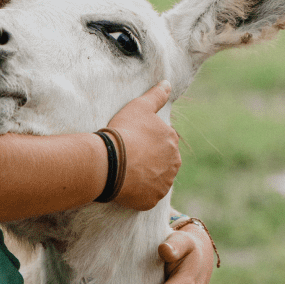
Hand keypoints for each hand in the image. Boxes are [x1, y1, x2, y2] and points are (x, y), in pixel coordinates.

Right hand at [106, 80, 180, 209]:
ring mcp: (164, 184)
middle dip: (149, 159)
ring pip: (156, 179)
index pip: (162, 141)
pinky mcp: (152, 200)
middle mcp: (173, 163)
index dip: (146, 141)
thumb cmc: (124, 131)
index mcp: (172, 141)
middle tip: (128, 156)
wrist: (111, 162)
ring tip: (126, 170)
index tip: (132, 141)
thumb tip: (168, 83)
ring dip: (145, 176)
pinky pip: (146, 196)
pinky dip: (138, 192)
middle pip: (162, 161)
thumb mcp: (140, 106)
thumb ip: (156, 95)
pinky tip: (125, 185)